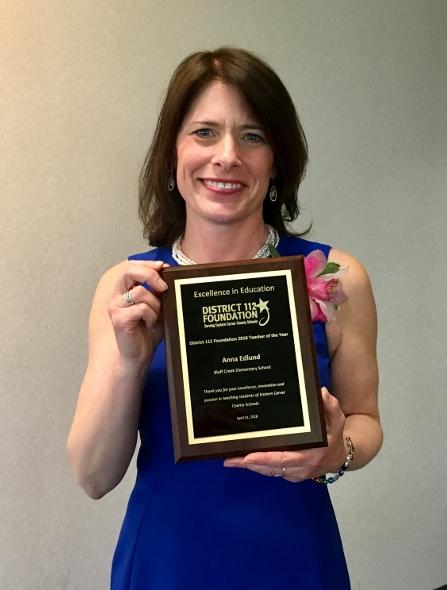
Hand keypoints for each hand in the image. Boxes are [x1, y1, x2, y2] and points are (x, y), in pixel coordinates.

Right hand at [106, 260, 167, 363]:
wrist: (139, 356)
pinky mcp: (119, 319)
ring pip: (140, 292)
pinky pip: (142, 308)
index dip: (147, 263)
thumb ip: (158, 290)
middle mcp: (116, 296)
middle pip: (129, 270)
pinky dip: (151, 316)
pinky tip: (149, 324)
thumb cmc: (147, 332)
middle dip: (150, 274)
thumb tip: (166, 271)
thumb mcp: (156, 306)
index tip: (163, 267)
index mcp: (123, 290)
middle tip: (163, 286)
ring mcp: (115, 307)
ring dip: (155, 304)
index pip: (131, 266)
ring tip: (154, 317)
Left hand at [223, 388, 346, 481]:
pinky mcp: (289, 474)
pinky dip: (257, 467)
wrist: (340, 457)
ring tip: (230, 459)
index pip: (284, 459)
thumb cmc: (335, 436)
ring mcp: (294, 473)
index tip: (248, 457)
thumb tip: (322, 392)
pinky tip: (242, 460)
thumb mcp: (337, 420)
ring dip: (249, 467)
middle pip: (271, 468)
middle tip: (230, 458)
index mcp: (310, 457)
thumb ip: (331, 407)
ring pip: (268, 471)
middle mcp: (300, 469)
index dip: (265, 459)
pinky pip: (271, 471)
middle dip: (249, 464)